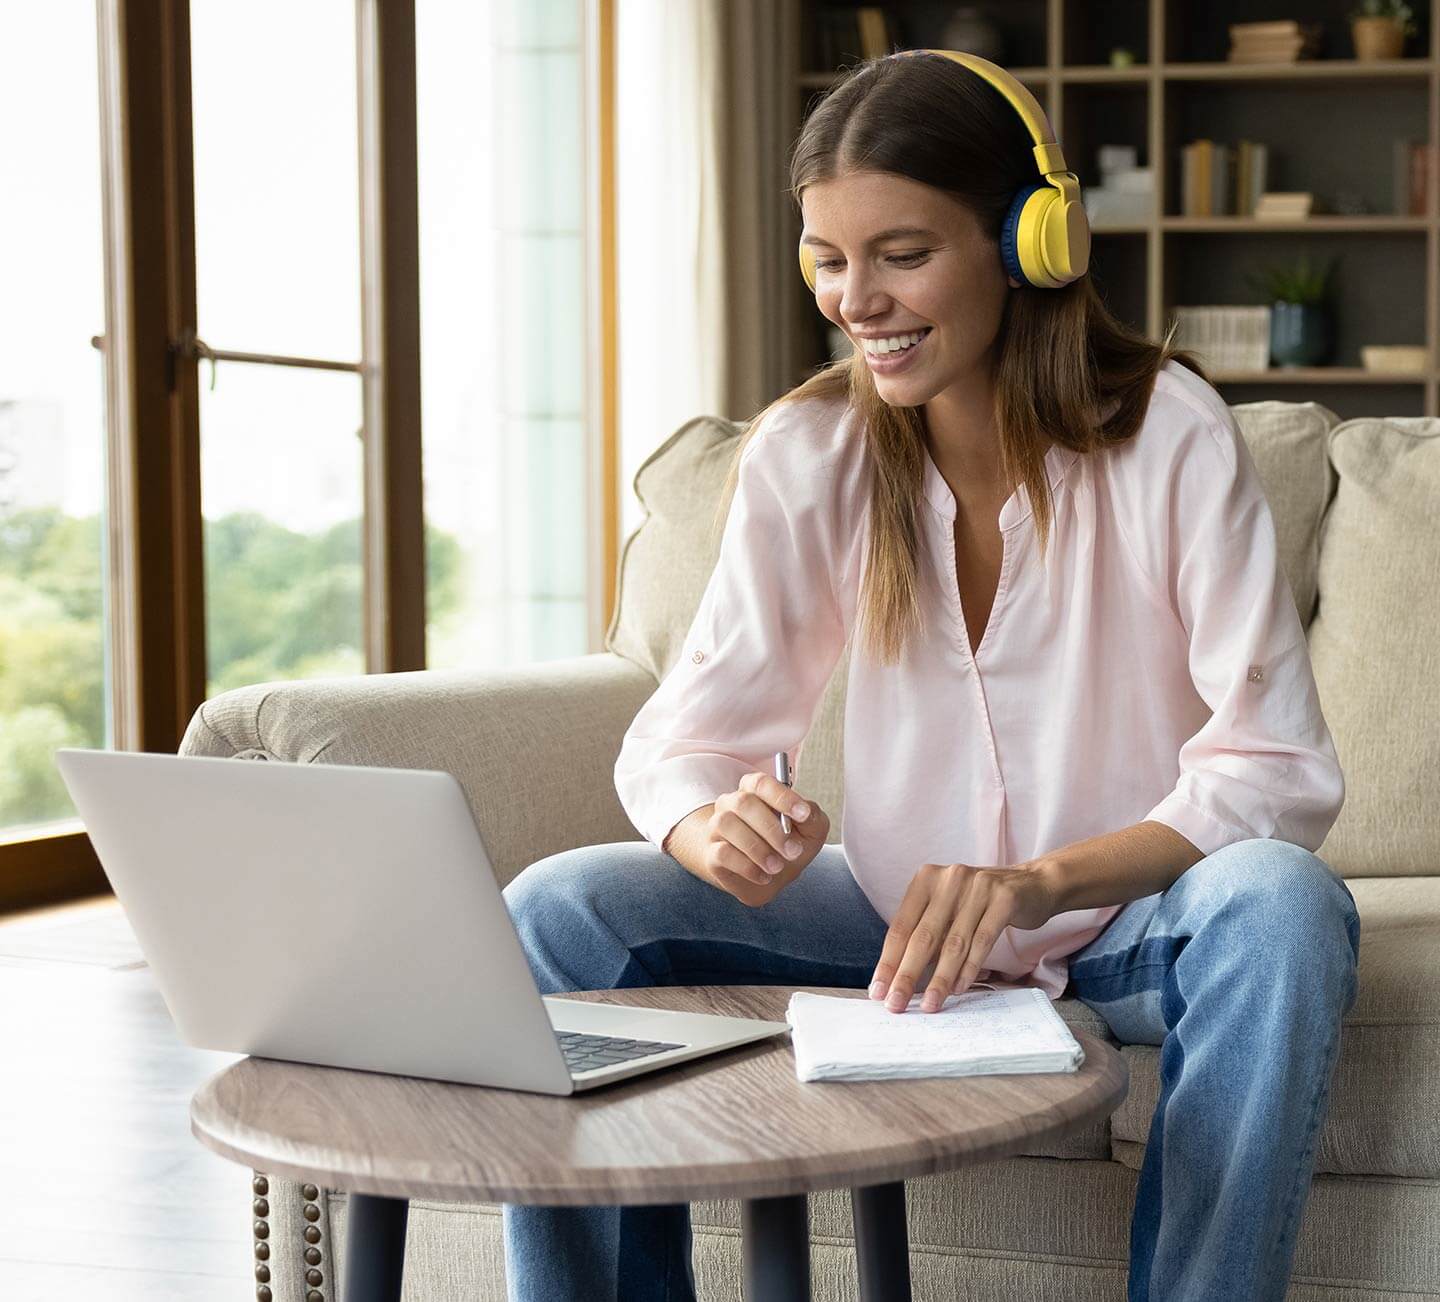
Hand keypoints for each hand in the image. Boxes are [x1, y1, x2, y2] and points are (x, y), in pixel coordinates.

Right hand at [700, 772, 828, 906]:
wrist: (770, 877)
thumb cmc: (789, 845)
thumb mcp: (811, 831)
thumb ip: (812, 816)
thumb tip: (805, 811)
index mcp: (755, 790)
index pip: (761, 782)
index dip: (782, 796)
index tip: (802, 814)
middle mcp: (731, 803)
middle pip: (743, 802)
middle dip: (772, 829)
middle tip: (793, 851)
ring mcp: (717, 827)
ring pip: (727, 824)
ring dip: (757, 848)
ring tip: (777, 866)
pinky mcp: (711, 853)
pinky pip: (721, 853)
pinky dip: (747, 866)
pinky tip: (763, 876)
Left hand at [869, 861, 1056, 1013]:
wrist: (1032, 885)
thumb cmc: (979, 904)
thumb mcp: (947, 909)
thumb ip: (925, 934)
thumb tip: (899, 977)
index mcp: (926, 880)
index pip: (901, 927)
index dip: (888, 961)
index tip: (878, 991)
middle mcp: (949, 878)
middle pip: (923, 936)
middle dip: (907, 974)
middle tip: (896, 1003)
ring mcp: (978, 886)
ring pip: (953, 943)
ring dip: (940, 979)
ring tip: (930, 1004)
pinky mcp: (1004, 899)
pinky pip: (982, 941)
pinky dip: (969, 968)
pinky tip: (959, 988)